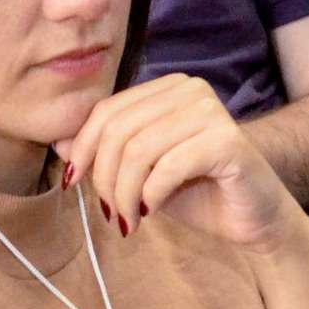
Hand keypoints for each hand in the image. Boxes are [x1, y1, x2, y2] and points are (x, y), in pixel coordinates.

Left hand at [60, 74, 306, 256]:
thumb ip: (105, 154)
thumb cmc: (196, 193)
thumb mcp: (140, 173)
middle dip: (105, 177)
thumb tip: (57, 142)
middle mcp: (191, 90)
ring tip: (130, 218)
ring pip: (139, 149)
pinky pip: (168, 166)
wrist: (251, 219)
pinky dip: (151, 195)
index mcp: (168, 89)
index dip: (83, 148)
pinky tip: (152, 212)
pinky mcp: (227, 141)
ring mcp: (212, 111)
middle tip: (111, 212)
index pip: (108, 111)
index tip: (73, 183)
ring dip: (125, 193)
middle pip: (119, 130)